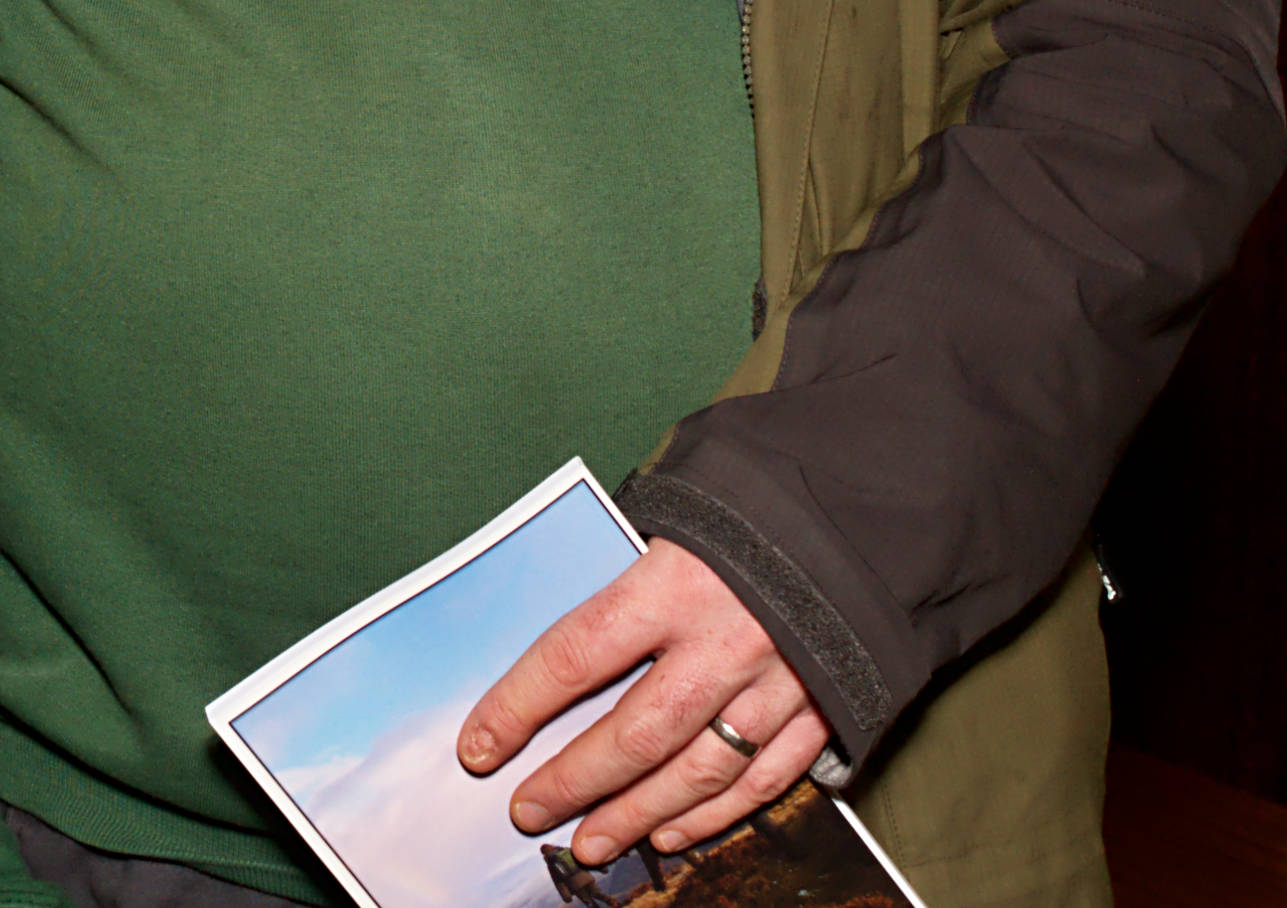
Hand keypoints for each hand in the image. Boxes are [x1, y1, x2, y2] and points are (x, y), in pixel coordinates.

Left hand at [455, 540, 831, 866]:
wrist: (867, 510)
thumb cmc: (754, 505)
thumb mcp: (679, 515)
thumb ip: (628, 574)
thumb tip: (571, 639)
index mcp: (677, 581)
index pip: (577, 652)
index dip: (521, 705)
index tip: (480, 744)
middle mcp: (726, 641)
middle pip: (636, 732)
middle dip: (574, 780)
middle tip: (527, 810)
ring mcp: (780, 684)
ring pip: (697, 772)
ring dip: (637, 815)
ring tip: (588, 841)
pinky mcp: (824, 710)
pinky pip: (762, 781)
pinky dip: (714, 815)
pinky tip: (671, 834)